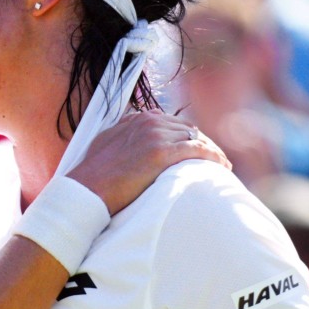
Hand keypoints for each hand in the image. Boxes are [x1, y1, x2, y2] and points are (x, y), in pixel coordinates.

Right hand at [68, 111, 228, 214]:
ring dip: (212, 151)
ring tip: (221, 165)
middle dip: (203, 142)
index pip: (174, 122)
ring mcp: (155, 136)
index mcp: (138, 119)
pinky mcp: (161, 153)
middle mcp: (149, 122)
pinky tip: (222, 166)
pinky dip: (213, 157)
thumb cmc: (93, 174)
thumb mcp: (107, 142)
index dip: (188, 136)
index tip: (197, 148)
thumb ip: (126, 131)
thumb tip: (140, 127)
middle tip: (214, 159)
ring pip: (197, 138)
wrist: (86, 189)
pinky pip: (198, 151)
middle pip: (189, 128)